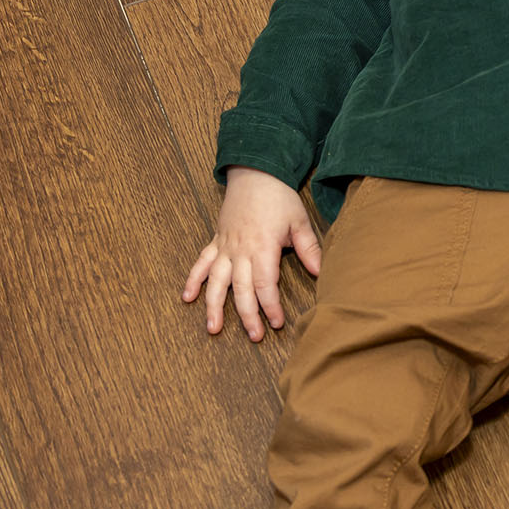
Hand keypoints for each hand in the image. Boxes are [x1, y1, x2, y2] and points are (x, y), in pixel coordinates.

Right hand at [182, 168, 322, 339]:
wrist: (255, 173)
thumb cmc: (279, 197)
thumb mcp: (300, 221)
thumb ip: (309, 249)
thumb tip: (321, 273)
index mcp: (262, 248)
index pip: (265, 285)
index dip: (271, 306)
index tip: (278, 322)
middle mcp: (240, 251)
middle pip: (242, 290)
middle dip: (248, 315)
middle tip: (255, 336)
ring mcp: (225, 247)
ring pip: (216, 281)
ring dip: (213, 305)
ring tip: (212, 328)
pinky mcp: (216, 241)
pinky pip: (201, 262)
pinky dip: (193, 280)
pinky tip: (187, 297)